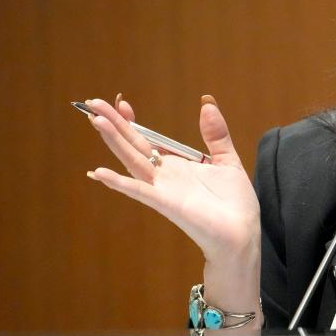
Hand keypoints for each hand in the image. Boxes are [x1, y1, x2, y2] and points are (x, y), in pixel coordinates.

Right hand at [84, 95, 259, 265]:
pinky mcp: (167, 204)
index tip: (121, 101)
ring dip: (114, 141)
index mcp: (177, 166)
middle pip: (133, 146)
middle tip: (93, 103)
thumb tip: (207, 103)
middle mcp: (164, 177)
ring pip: (132, 161)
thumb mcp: (227, 160)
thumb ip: (216, 134)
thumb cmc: (234, 204)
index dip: (132, 122)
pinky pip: (140, 191)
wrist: (242, 234)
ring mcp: (163, 190)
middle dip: (114, 124)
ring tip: (95, 121)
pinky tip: (99, 173)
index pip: (147, 139)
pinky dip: (119, 182)